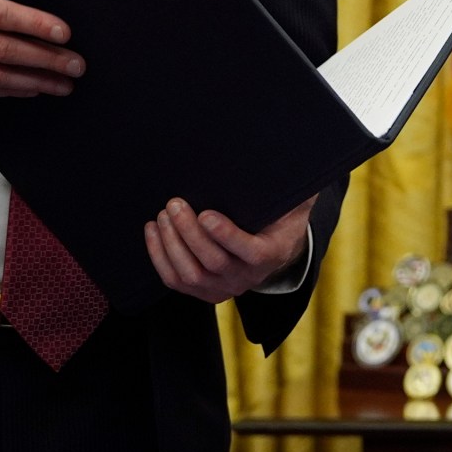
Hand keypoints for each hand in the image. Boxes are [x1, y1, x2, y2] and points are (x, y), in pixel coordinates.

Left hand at [146, 194, 317, 303]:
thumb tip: (298, 160)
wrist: (269, 249)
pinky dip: (159, 255)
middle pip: (213, 262)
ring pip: (190, 274)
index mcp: (271, 254)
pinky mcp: (200, 291)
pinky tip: (153, 229)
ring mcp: (221, 288)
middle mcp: (247, 278)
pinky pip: (174, 280)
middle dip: (189, 232)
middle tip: (176, 204)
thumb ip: (296, 188)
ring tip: (164, 214)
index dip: (227, 235)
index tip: (206, 214)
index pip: (250, 252)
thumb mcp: (293, 202)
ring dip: (172, 243)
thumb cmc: (278, 217)